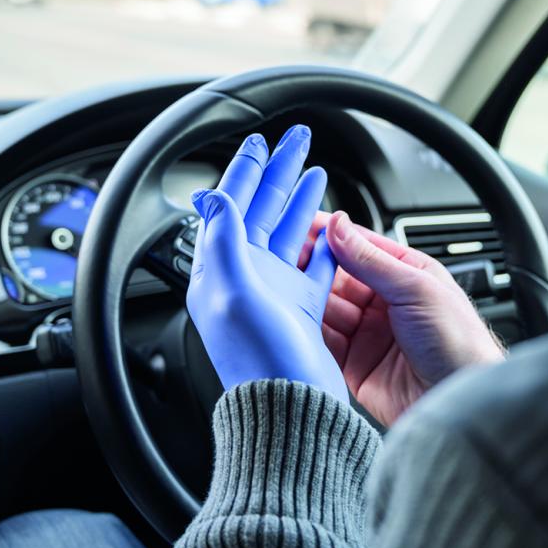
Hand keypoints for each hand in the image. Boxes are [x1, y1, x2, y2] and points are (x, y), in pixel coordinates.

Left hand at [187, 125, 347, 401]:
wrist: (290, 407)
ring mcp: (276, 292)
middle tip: (295, 140)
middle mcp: (246, 278)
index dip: (244, 171)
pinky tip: (333, 225)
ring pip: (290, 233)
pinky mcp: (302, 309)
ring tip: (314, 171)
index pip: (231, 206)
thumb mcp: (233, 292)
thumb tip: (214, 197)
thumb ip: (225, 240)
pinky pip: (315, 265)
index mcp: (223, 270)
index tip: (257, 142)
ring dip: (300, 200)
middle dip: (278, 172)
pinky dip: (324, 242)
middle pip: (262, 211)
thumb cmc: (258, 359)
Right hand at [305, 211, 504, 425]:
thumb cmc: (458, 343)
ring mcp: (368, 332)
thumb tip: (338, 226)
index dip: (330, 235)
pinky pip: (323, 340)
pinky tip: (294, 319)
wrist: (459, 402)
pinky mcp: (354, 364)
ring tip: (284, 287)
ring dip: (306, 297)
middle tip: (284, 257)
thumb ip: (371, 259)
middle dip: (312, 266)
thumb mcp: (415, 289)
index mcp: (406, 274)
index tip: (301, 225)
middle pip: (337, 276)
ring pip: (325, 307)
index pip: (360, 246)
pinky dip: (306, 330)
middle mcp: (384, 301)